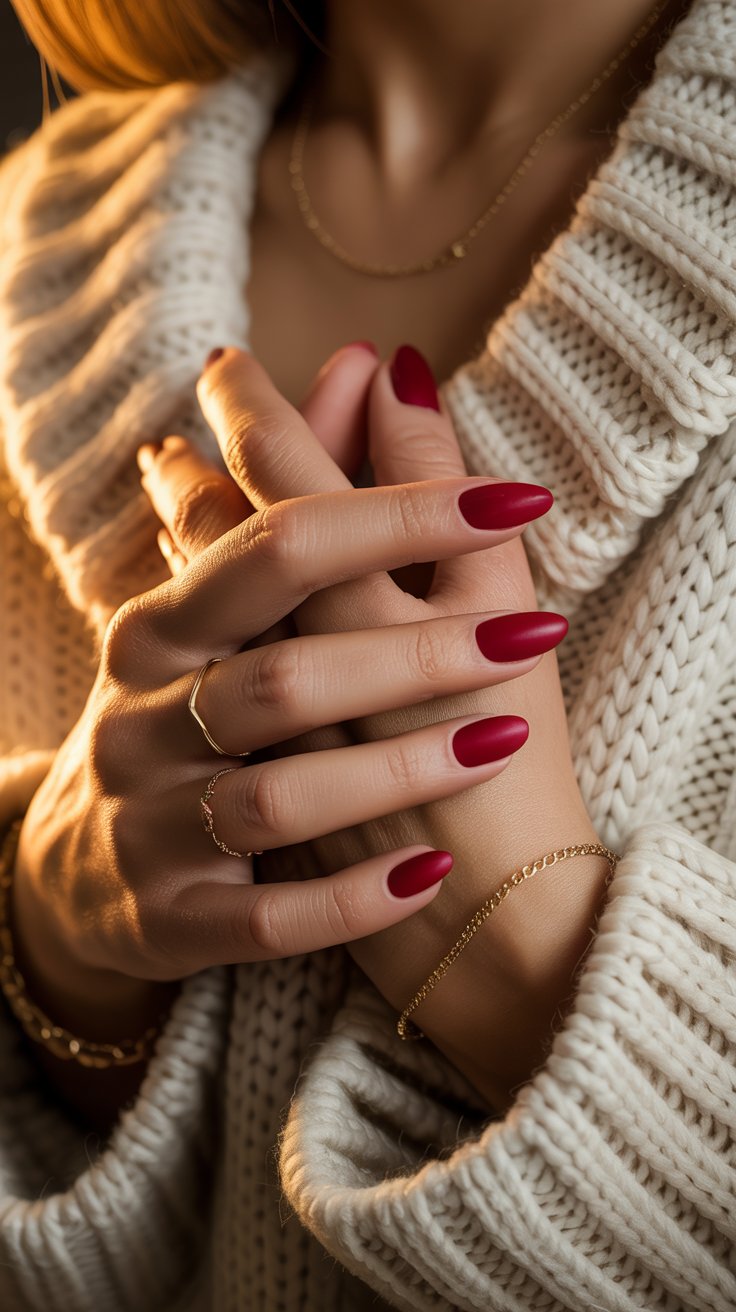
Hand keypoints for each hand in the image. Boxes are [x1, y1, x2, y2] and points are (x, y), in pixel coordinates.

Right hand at [12, 366, 545, 1058]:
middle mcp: (142, 717)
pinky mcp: (169, 921)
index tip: (513, 495)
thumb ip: (293, 484)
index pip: (277, 546)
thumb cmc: (185, 710)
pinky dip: (350, 898)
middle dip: (412, 652)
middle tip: (528, 634)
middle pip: (278, 672)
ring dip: (398, 767)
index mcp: (163, 625)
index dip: (393, 513)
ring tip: (500, 740)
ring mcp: (150, 825)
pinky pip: (263, 920)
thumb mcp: (222, 602)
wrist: (86, 874)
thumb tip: (362, 361)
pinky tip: (430, 869)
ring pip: (275, 798)